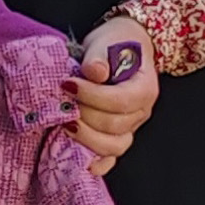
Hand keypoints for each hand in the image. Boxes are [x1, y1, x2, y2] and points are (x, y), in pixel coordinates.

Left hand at [67, 16, 158, 175]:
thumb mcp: (107, 42)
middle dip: (83, 115)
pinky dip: (94, 162)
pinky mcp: (115, 135)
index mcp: (144, 89)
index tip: (66, 84)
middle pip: (114, 125)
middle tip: (60, 102)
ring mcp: (129, 127)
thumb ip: (99, 56)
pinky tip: (75, 159)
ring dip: (85, 138)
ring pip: (113, 146)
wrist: (120, 47)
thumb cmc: (114, 44)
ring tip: (62, 124)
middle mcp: (140, 113)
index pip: (120, 101)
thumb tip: (94, 72)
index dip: (92, 96)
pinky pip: (109, 157)